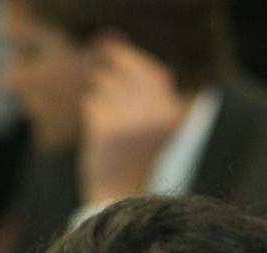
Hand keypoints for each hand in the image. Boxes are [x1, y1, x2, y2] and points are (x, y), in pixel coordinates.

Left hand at [79, 35, 188, 204]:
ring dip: (101, 97)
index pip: (155, 72)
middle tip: (108, 92)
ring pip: (105, 84)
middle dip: (111, 74)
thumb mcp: (151, 121)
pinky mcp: (108, 128)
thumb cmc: (134, 155)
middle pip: (126, 70)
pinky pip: (92, 101)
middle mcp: (157, 114)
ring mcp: (132, 120)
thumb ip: (139, 83)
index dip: (133, 62)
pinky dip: (92, 113)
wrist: (121, 196)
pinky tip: (101, 133)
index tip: (119, 61)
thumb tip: (112, 42)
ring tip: (110, 122)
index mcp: (174, 113)